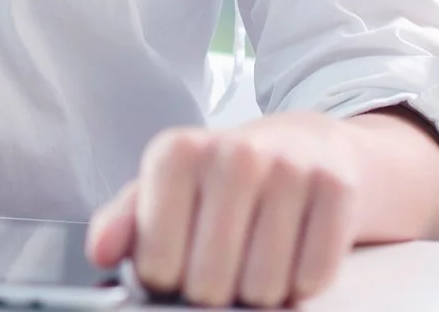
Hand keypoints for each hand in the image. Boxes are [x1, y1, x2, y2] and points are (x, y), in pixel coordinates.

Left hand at [86, 114, 366, 307]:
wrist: (305, 147)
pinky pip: (312, 278)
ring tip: (253, 261)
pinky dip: (300, 284)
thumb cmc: (220, 181)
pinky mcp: (336, 188)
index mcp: (179, 152)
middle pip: (209, 283)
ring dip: (257, 292)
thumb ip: (124, 223)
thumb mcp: (164, 191)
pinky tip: (291, 254)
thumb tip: (102, 252)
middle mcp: (235, 152)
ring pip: (263, 287)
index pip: (156, 259)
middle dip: (211, 291)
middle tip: (218, 270)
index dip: (163, 278)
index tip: (172, 266)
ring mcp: (290, 168)